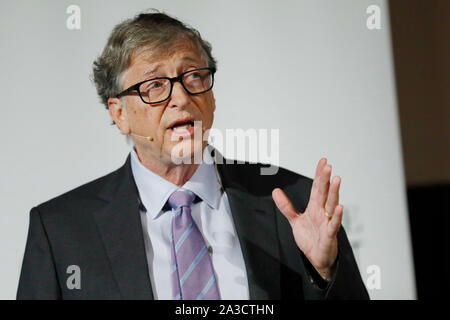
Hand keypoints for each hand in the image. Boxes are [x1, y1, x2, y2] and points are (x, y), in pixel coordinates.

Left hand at [272, 158, 342, 279]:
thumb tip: (275, 191)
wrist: (316, 259)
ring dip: (334, 192)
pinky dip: (337, 216)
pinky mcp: (330, 235)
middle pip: (324, 193)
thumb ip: (286, 206)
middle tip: (328, 166)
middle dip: (325, 179)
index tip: (323, 161)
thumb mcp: (295, 221)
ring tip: (336, 179)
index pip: (317, 188)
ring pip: (332, 205)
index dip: (319, 175)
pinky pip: (334, 224)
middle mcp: (323, 212)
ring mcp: (327, 222)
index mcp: (315, 207)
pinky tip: (340, 206)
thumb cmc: (310, 239)